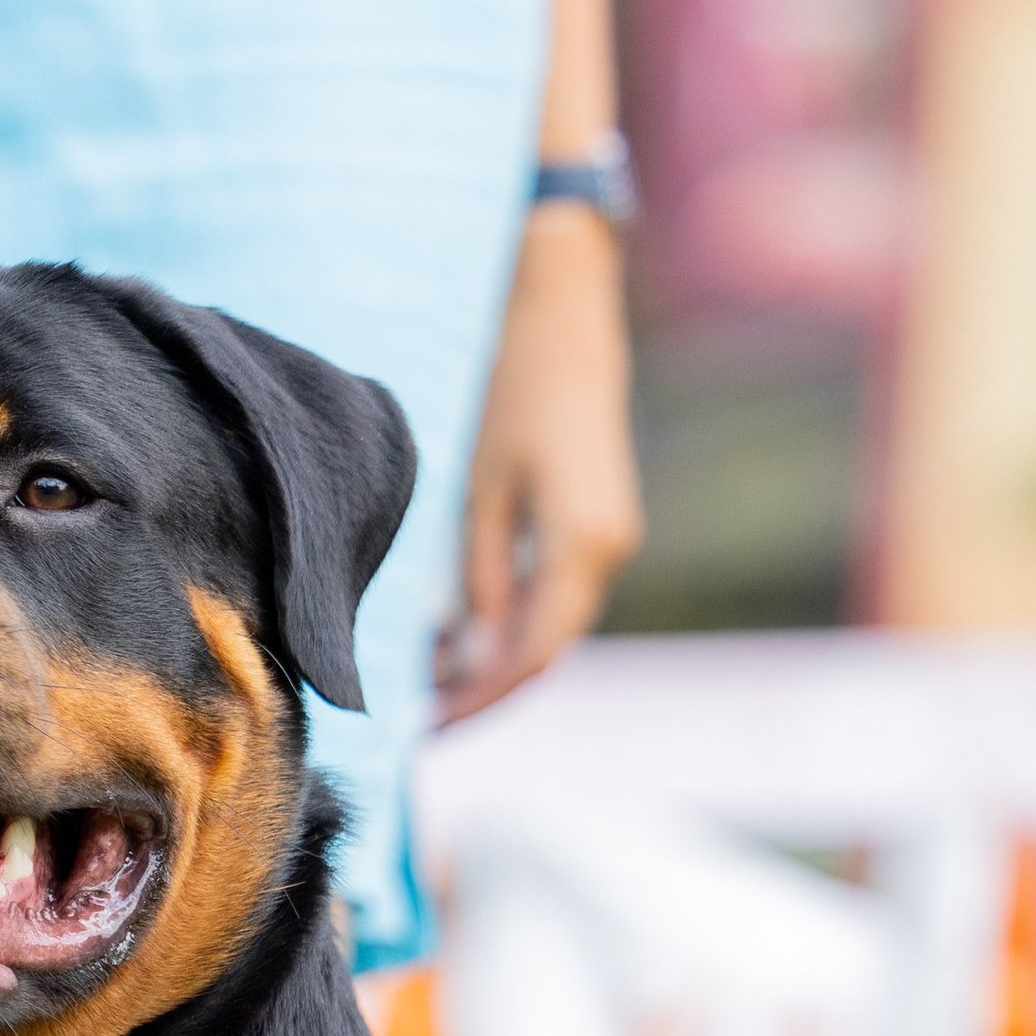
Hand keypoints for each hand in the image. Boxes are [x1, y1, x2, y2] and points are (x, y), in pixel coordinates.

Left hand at [434, 202, 642, 720]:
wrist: (562, 304)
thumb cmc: (511, 382)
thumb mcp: (477, 486)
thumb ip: (478, 576)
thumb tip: (469, 654)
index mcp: (581, 546)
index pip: (532, 657)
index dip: (480, 702)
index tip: (430, 731)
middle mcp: (608, 550)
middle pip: (547, 652)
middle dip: (486, 692)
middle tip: (424, 722)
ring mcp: (610, 536)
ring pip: (553, 626)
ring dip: (498, 661)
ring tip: (432, 684)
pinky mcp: (600, 521)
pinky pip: (557, 593)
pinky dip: (513, 623)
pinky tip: (465, 635)